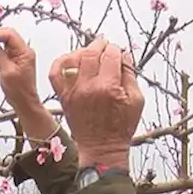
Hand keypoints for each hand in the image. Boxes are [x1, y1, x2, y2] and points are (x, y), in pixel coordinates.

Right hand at [0, 26, 39, 111]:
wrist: (24, 102)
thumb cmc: (19, 91)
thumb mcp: (6, 71)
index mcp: (25, 52)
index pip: (10, 34)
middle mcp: (23, 52)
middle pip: (7, 36)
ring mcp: (19, 56)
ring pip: (5, 42)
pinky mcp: (15, 61)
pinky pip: (5, 50)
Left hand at [48, 37, 142, 168]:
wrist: (102, 148)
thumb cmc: (121, 127)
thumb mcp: (137, 100)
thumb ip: (130, 75)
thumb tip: (124, 55)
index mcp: (109, 87)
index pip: (112, 55)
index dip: (117, 50)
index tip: (119, 52)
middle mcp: (89, 87)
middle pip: (92, 52)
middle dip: (101, 45)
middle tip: (106, 45)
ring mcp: (74, 91)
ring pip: (74, 58)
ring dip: (84, 50)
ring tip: (91, 53)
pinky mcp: (64, 97)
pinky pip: (55, 73)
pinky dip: (61, 62)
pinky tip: (71, 60)